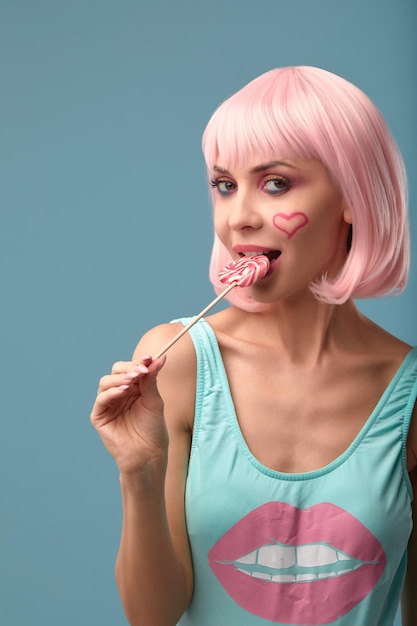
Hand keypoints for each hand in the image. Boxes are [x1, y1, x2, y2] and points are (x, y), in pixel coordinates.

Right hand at [90, 355, 167, 474]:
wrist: (148, 455)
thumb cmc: (153, 430)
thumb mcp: (154, 401)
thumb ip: (152, 379)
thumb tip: (160, 357)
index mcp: (133, 388)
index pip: (130, 368)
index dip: (138, 361)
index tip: (148, 358)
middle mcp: (119, 394)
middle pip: (116, 371)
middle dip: (129, 369)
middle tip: (141, 371)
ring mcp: (108, 404)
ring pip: (106, 382)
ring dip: (119, 378)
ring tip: (132, 381)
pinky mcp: (99, 416)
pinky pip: (101, 399)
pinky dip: (112, 392)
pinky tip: (124, 391)